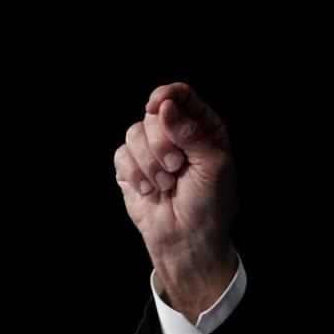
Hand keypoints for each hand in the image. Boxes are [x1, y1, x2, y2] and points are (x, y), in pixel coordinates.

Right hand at [114, 82, 238, 321]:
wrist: (187, 239)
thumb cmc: (209, 203)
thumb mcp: (212, 164)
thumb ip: (190, 132)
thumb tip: (164, 106)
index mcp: (202, 127)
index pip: (182, 95)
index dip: (166, 94)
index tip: (155, 106)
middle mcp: (175, 134)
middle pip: (153, 114)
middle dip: (161, 142)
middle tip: (176, 167)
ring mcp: (151, 150)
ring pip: (134, 133)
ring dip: (149, 162)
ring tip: (165, 184)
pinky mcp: (131, 168)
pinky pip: (121, 155)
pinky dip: (134, 174)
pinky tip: (149, 191)